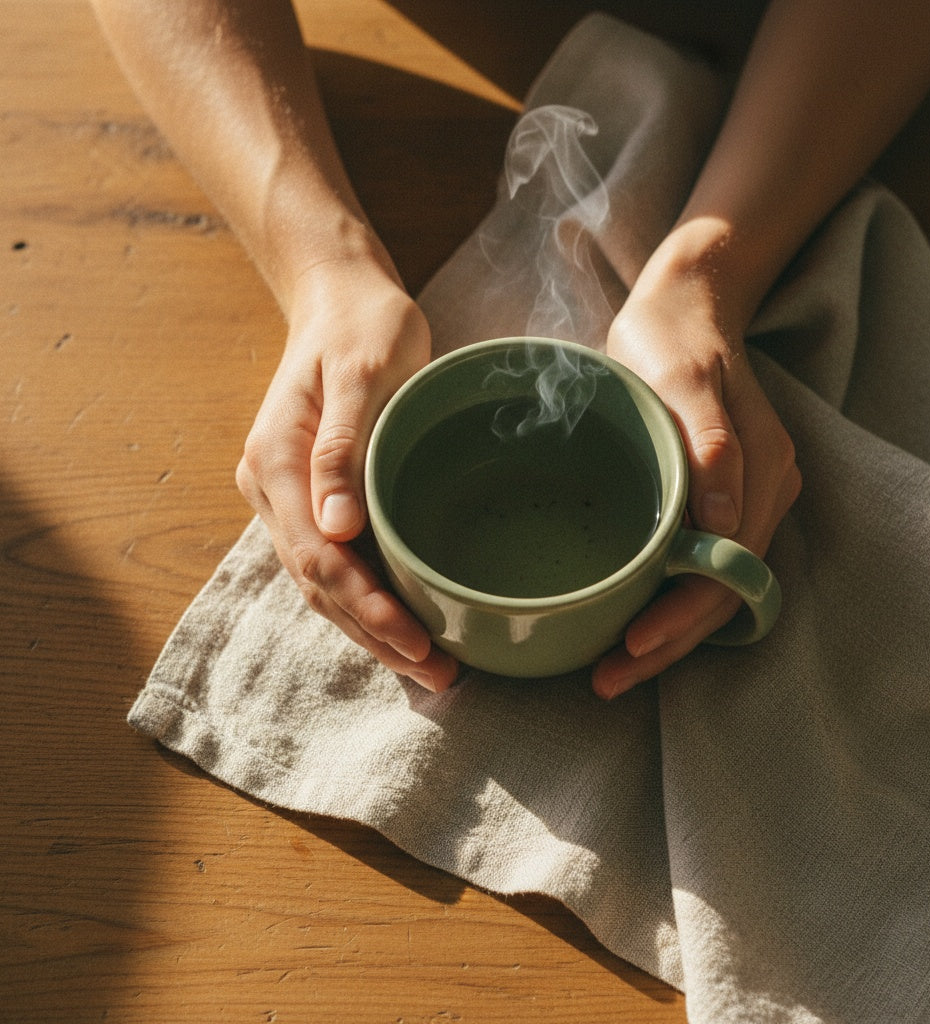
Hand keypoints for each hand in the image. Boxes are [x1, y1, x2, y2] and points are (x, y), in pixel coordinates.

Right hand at [235, 260, 459, 691]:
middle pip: (318, 586)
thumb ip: (342, 448)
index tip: (418, 644)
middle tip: (438, 675)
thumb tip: (336, 528)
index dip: (367, 609)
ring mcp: (290, 495)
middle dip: (375, 636)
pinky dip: (367, 598)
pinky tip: (403, 620)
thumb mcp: (360, 372)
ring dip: (372, 629)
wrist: (340, 297)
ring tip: (427, 667)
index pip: (318, 559)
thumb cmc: (361, 325)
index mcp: (277, 462)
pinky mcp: (315, 495)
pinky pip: (336, 561)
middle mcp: (274, 489)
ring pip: (324, 583)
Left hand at [594, 240, 800, 698]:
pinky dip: (666, 599)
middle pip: (719, 594)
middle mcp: (761, 495)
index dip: (678, 621)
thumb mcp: (682, 376)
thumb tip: (725, 526)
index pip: (724, 574)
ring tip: (611, 668)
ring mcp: (744, 498)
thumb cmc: (672, 335)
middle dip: (665, 645)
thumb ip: (711, 445)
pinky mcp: (719, 495)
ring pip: (711, 587)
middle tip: (604, 681)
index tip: (628, 651)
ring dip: (666, 633)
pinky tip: (628, 617)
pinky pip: (700, 563)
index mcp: (760, 473)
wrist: (686, 301)